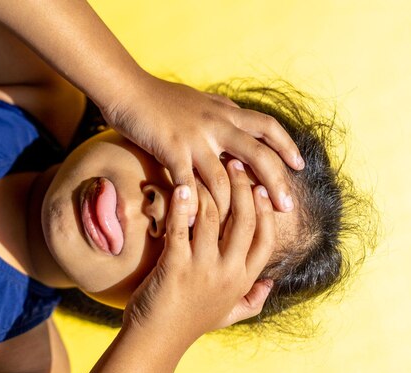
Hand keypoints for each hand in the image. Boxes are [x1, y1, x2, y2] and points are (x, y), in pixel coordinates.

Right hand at [101, 74, 303, 225]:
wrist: (128, 88)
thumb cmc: (159, 97)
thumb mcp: (199, 100)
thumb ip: (218, 112)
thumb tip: (234, 119)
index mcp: (225, 112)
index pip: (267, 126)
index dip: (287, 146)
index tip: (300, 166)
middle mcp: (217, 124)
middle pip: (259, 154)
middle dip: (276, 182)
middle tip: (288, 207)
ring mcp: (196, 138)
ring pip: (225, 177)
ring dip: (235, 205)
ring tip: (241, 228)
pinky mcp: (172, 150)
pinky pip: (188, 184)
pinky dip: (194, 207)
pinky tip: (197, 225)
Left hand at [124, 159, 275, 348]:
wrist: (156, 342)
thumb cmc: (190, 324)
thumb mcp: (229, 316)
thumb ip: (252, 300)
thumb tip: (271, 284)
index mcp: (243, 280)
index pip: (265, 238)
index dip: (266, 209)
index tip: (262, 186)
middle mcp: (228, 272)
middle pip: (244, 220)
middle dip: (243, 187)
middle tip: (235, 164)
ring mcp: (202, 269)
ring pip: (214, 218)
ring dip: (212, 189)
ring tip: (209, 166)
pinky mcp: (175, 267)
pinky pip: (181, 228)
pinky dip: (182, 205)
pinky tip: (182, 186)